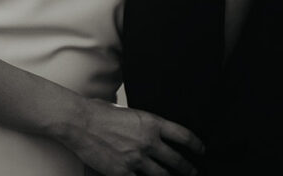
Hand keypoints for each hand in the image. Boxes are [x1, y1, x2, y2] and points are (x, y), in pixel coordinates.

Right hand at [68, 97, 203, 175]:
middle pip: (176, 160)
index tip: (201, 150)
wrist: (81, 122)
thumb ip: (141, 124)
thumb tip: (148, 133)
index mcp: (151, 123)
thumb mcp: (128, 112)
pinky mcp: (123, 173)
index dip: (195, 144)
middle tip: (193, 172)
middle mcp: (148, 142)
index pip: (182, 135)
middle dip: (188, 169)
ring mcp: (136, 159)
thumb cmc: (100, 113)